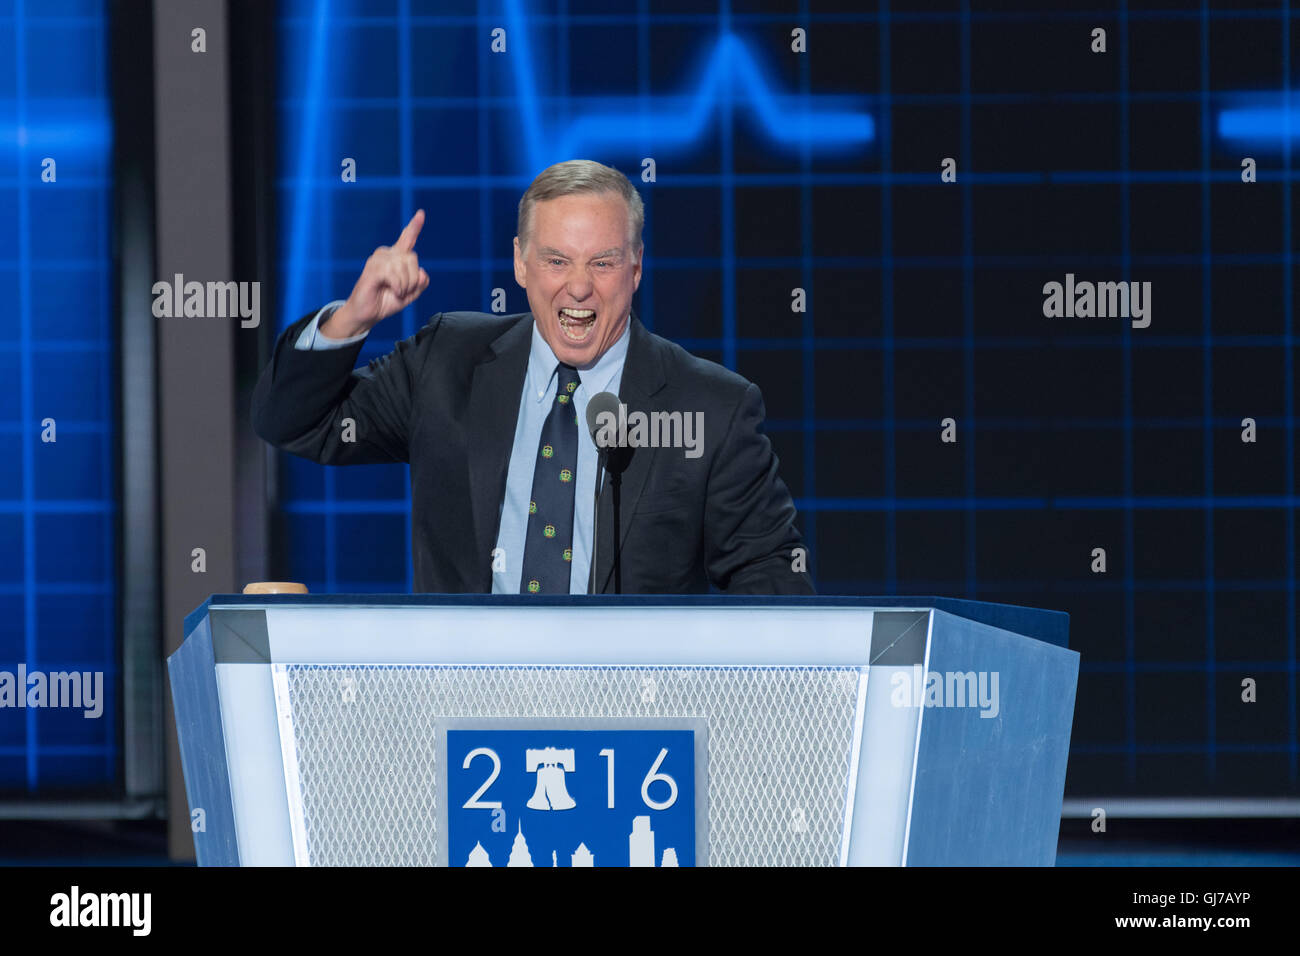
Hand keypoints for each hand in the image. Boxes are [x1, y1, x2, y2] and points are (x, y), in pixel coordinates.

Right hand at [322, 210, 430, 337]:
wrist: (367, 314)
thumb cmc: (386, 301)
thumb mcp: (410, 295)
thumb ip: (421, 284)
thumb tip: (422, 272)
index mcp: (396, 258)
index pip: (407, 239)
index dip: (414, 226)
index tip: (421, 213)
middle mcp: (387, 255)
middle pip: (412, 258)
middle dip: (413, 279)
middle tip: (403, 291)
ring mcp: (378, 260)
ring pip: (403, 266)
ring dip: (405, 285)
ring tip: (396, 292)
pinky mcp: (372, 269)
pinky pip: (393, 273)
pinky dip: (398, 286)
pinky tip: (393, 291)